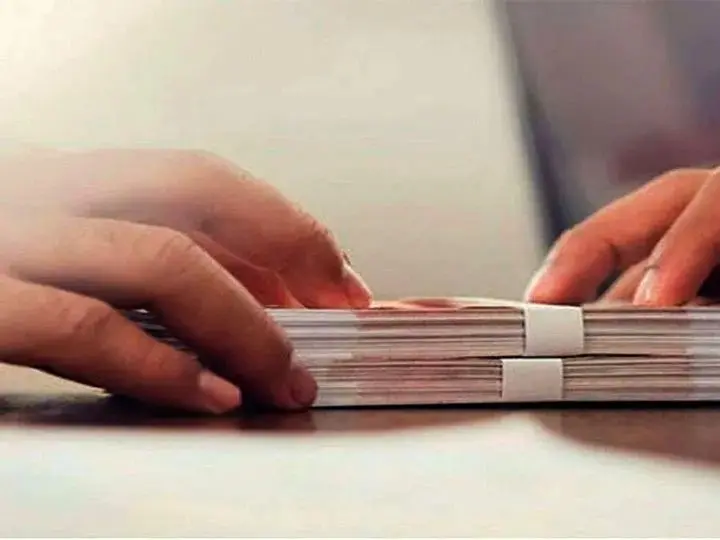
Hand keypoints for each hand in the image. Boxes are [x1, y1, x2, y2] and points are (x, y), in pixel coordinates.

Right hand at [0, 148, 371, 412]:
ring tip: (287, 379)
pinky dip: (164, 365)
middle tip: (340, 313)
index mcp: (60, 178)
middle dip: (290, 250)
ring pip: (164, 259)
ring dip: (246, 326)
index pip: (198, 181)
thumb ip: (125, 262)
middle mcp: (40, 191)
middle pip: (197, 190)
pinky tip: (214, 393)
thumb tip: (244, 307)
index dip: (285, 226)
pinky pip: (88, 329)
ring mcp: (10, 241)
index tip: (338, 279)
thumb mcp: (45, 252)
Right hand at [526, 143, 719, 399]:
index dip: (686, 244)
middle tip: (547, 300)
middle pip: (679, 200)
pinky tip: (618, 342)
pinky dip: (651, 315)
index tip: (654, 308)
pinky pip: (697, 289)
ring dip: (611, 280)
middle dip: (604, 244)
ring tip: (561, 325)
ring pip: (673, 240)